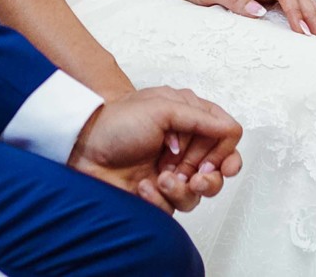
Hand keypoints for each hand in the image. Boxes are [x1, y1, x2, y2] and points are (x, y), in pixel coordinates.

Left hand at [69, 86, 243, 212]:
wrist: (84, 147)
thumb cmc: (117, 121)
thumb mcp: (161, 107)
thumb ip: (199, 118)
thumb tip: (231, 130)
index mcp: (190, 119)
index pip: (227, 137)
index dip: (223, 150)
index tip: (210, 159)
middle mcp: (185, 147)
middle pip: (221, 169)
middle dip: (209, 176)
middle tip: (193, 175)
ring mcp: (173, 172)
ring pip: (201, 193)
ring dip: (183, 188)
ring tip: (162, 178)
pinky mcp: (159, 195)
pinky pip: (174, 207)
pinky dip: (160, 198)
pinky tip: (143, 187)